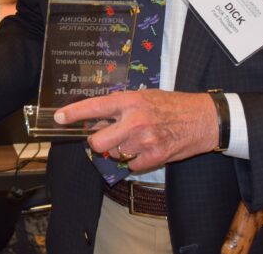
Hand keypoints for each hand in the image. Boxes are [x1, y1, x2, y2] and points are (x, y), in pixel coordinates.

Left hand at [54, 90, 217, 171]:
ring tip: (137, 138)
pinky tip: (148, 148)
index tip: (58, 117)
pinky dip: (136, 160)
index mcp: (130, 101)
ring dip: (120, 150)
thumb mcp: (144, 97)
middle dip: (98, 142)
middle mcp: (135, 121)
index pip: (95, 107)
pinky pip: (132, 165)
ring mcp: (144, 141)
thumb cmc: (172, 105)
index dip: (74, 113)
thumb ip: (120, 107)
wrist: (203, 119)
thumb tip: (97, 120)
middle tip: (106, 137)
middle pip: (98, 142)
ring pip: (115, 154)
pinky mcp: (155, 157)